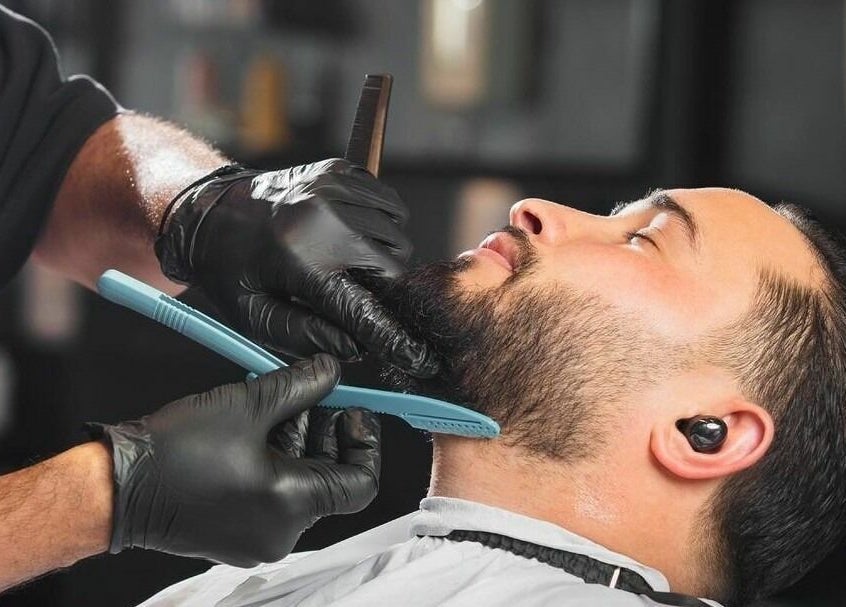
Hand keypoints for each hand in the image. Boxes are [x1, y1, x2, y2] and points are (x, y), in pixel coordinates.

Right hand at [87, 354, 379, 565]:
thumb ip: (300, 385)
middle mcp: (281, 531)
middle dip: (325, 431)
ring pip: (301, 482)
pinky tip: (255, 427)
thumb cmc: (176, 452)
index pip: (362, 483)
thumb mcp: (248, 405)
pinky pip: (275, 494)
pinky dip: (276, 460)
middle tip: (311, 394)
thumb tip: (331, 370)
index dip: (366, 442)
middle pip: (330, 477)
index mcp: (292, 505)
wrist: (116, 486)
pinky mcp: (237, 532)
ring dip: (298, 440)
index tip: (353, 409)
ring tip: (274, 403)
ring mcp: (258, 536)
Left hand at [155, 159, 438, 377]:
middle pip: (394, 262)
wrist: (207, 211)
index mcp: (300, 262)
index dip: (391, 334)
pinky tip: (354, 230)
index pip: (365, 305)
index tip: (413, 353)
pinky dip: (381, 219)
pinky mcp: (336, 170)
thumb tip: (355, 347)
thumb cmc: (230, 270)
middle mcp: (322, 219)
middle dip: (385, 286)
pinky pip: (386, 200)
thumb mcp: (254, 317)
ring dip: (385, 250)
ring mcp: (332, 188)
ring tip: (353, 259)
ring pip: (397, 228)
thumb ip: (305, 336)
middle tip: (360, 292)